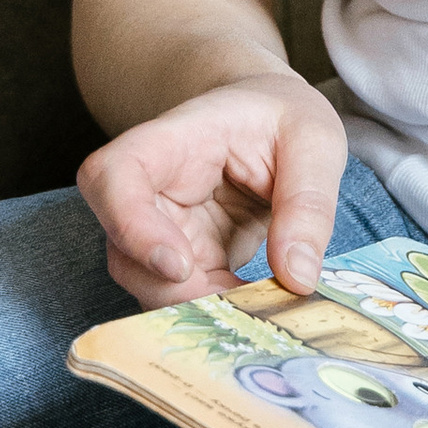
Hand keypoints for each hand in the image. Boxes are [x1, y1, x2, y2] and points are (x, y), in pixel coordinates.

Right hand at [78, 72, 347, 305]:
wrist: (269, 118)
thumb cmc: (281, 115)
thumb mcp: (314, 140)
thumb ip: (307, 203)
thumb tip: (298, 277)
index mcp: (172, 140)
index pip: (113, 176)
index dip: (130, 226)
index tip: (179, 266)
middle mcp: (153, 189)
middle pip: (124, 250)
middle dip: (176, 292)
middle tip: (244, 306)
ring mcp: (164, 229)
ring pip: (149, 285)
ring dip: (200, 308)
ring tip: (260, 305)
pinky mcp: (187, 259)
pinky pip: (185, 298)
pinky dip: (220, 312)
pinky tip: (259, 308)